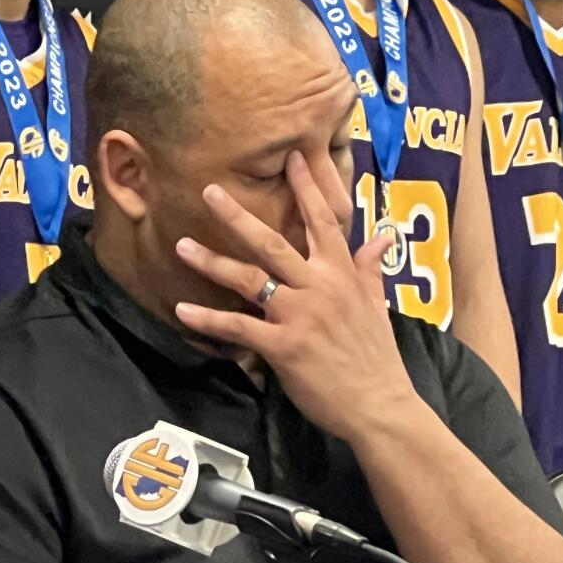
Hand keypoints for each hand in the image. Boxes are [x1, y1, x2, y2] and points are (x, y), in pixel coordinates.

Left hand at [174, 152, 418, 444]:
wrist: (380, 404)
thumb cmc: (376, 357)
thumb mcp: (377, 305)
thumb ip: (370, 268)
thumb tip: (381, 235)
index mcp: (342, 274)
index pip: (323, 222)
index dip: (307, 188)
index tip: (291, 158)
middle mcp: (319, 287)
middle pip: (273, 242)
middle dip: (238, 216)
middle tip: (209, 191)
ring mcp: (299, 315)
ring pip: (249, 278)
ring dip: (212, 261)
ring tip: (181, 245)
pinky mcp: (283, 345)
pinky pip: (237, 327)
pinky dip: (208, 319)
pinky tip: (181, 310)